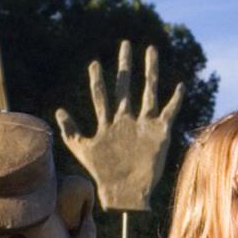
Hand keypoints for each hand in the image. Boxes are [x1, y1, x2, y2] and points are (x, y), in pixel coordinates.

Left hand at [56, 40, 185, 211]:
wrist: (125, 192)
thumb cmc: (103, 174)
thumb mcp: (82, 150)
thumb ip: (70, 131)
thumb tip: (58, 109)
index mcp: (109, 122)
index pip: (102, 95)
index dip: (97, 80)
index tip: (95, 63)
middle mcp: (126, 119)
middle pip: (125, 86)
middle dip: (124, 66)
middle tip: (125, 45)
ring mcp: (144, 124)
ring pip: (148, 92)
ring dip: (149, 72)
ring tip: (151, 51)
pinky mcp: (160, 133)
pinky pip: (169, 112)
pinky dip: (175, 100)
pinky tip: (180, 85)